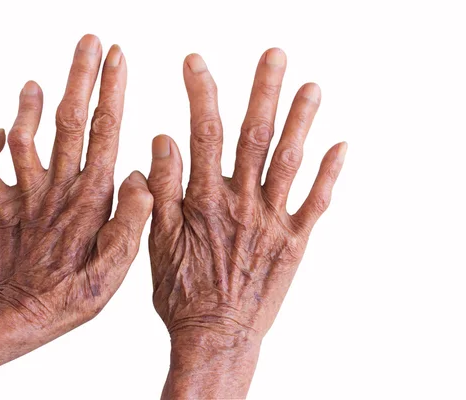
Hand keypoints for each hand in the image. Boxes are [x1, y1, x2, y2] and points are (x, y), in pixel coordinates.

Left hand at [0, 34, 151, 337]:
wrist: (22, 315)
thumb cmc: (74, 295)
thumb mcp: (117, 268)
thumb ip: (131, 220)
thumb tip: (139, 176)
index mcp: (90, 198)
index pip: (105, 132)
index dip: (112, 90)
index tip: (118, 57)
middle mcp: (58, 188)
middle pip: (68, 120)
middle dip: (79, 76)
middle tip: (89, 42)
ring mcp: (27, 195)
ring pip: (25, 137)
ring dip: (29, 105)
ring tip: (35, 80)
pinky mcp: (3, 207)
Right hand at [148, 50, 345, 398]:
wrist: (216, 336)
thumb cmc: (181, 292)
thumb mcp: (156, 241)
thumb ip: (161, 189)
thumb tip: (162, 140)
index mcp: (204, 201)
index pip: (203, 133)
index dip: (200, 93)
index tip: (195, 62)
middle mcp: (242, 204)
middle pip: (254, 136)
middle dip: (264, 91)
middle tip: (274, 56)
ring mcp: (272, 222)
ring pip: (289, 162)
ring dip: (301, 121)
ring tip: (311, 87)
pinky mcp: (295, 243)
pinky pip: (317, 203)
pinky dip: (330, 174)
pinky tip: (340, 146)